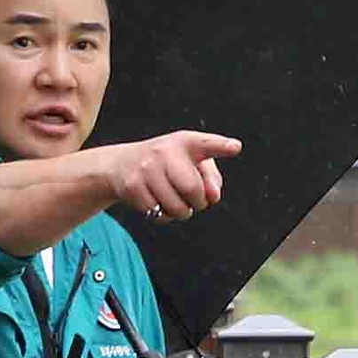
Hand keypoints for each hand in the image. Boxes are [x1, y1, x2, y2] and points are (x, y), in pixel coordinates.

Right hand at [100, 131, 239, 226]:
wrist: (123, 164)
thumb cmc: (169, 164)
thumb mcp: (192, 162)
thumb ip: (211, 179)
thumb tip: (213, 197)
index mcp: (186, 142)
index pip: (206, 144)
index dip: (221, 146)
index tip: (235, 147)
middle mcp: (165, 152)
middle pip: (193, 189)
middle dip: (198, 202)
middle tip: (194, 199)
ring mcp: (147, 169)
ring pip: (177, 208)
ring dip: (182, 212)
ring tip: (175, 199)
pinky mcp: (133, 187)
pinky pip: (158, 214)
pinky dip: (163, 215)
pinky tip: (158, 201)